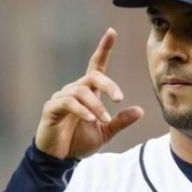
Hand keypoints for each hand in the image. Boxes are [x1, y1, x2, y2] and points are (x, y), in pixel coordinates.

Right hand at [35, 28, 143, 158]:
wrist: (59, 159)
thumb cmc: (78, 142)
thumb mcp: (105, 133)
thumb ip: (120, 121)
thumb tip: (140, 111)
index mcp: (88, 93)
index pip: (96, 66)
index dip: (103, 48)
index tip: (112, 31)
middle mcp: (74, 90)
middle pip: (92, 76)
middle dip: (108, 85)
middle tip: (119, 98)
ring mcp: (61, 98)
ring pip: (82, 92)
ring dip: (97, 106)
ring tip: (105, 120)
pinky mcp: (51, 109)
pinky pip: (68, 103)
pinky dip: (81, 110)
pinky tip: (91, 119)